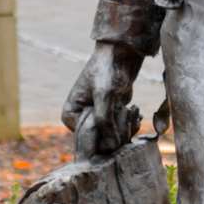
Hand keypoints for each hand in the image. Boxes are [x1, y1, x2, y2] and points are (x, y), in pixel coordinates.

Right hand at [61, 41, 143, 159]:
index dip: (102, 128)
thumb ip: (104, 121)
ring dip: (125, 126)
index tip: (113, 108)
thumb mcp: (104, 94)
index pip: (85, 139)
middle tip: (124, 109)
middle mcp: (80, 122)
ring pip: (113, 141)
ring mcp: (96, 123)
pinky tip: (134, 112)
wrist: (122, 56)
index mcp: (70, 116)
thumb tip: (111, 147)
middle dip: (117, 129)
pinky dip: (130, 126)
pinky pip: (121, 136)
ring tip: (129, 108)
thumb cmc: (108, 70)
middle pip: (100, 144)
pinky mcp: (111, 121)